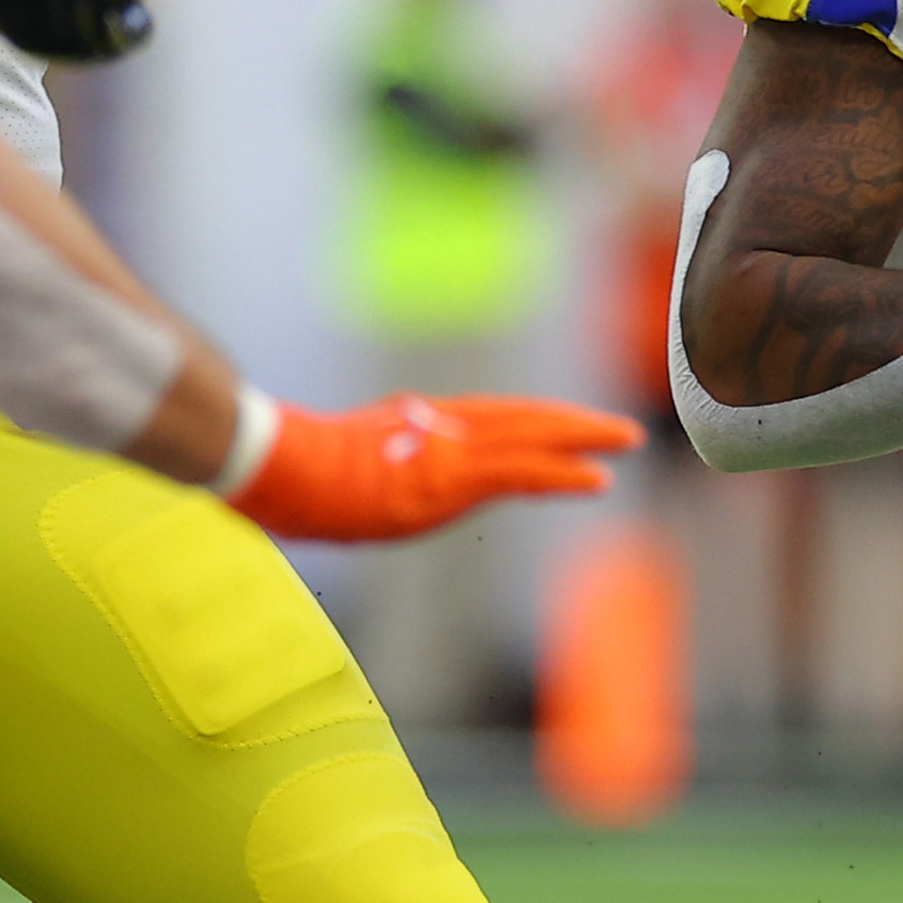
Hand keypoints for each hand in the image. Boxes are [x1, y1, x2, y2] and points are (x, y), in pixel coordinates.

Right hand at [225, 393, 646, 541]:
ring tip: (626, 440)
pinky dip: (566, 473)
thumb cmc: (287, 470)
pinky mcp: (455, 476)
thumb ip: (365, 466)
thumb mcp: (337, 463)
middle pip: (522, 418)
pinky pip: (526, 471)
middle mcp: (441, 425)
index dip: (532, 423)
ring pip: (535, 435)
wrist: (276, 464)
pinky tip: (600, 478)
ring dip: (585, 438)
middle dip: (571, 423)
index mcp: (417, 423)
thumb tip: (357, 485)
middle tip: (617, 429)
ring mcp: (450, 449)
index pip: (490, 419)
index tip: (563, 428)